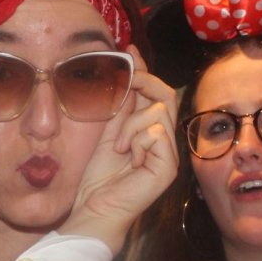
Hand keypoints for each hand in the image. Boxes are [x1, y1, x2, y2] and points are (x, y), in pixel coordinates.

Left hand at [61, 47, 178, 252]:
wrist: (92, 208)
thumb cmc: (96, 175)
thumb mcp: (107, 129)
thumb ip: (120, 101)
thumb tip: (128, 63)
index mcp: (150, 130)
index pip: (156, 91)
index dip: (144, 69)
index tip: (127, 52)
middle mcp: (164, 140)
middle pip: (167, 94)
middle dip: (143, 83)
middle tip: (123, 86)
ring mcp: (169, 154)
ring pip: (159, 111)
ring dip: (131, 124)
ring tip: (119, 146)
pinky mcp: (168, 168)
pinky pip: (158, 132)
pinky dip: (137, 140)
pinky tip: (128, 158)